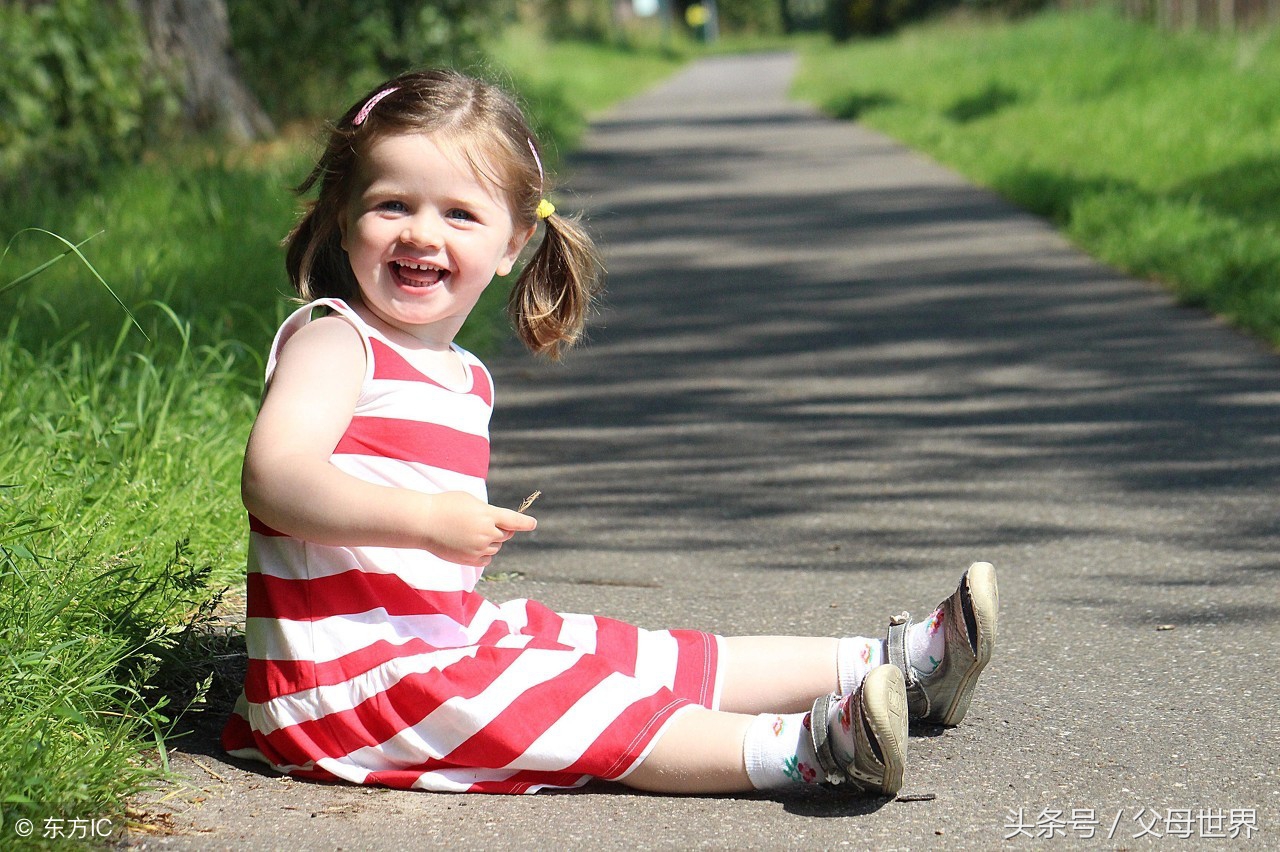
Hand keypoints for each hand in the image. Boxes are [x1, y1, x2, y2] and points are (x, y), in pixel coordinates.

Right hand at [422, 491, 536, 566]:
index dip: (525, 522)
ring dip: (491, 541)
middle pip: (505, 534)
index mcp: (488, 515)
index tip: (533, 524)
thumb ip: (487, 512)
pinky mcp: (469, 560)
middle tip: (487, 523)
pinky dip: (484, 553)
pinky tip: (471, 545)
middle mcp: (486, 533)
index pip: (514, 520)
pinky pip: (486, 558)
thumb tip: (497, 523)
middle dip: (501, 529)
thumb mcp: (470, 500)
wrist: (424, 522)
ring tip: (471, 532)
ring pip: (496, 547)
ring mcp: (478, 548)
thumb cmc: (446, 505)